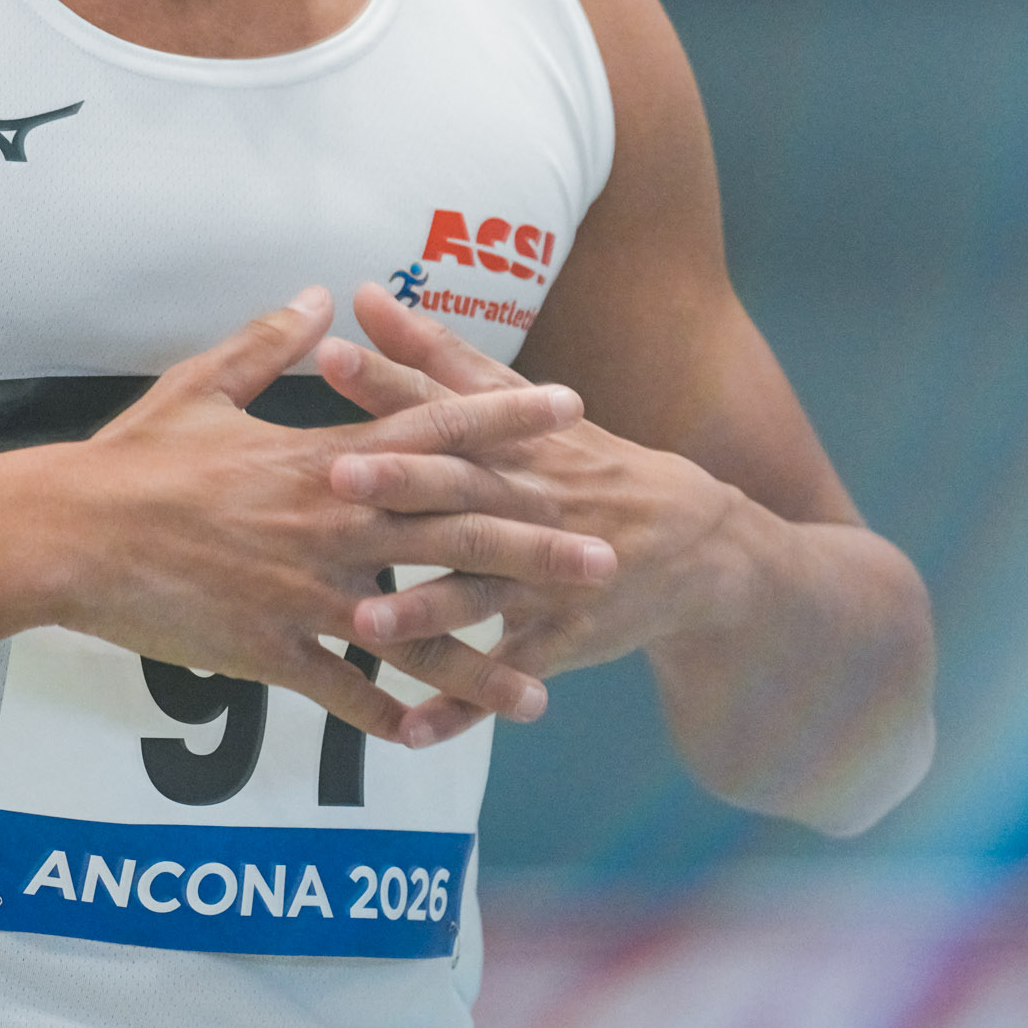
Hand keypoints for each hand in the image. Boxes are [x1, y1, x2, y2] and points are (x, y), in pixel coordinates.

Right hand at [41, 288, 613, 750]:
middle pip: (458, 534)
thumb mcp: (202, 384)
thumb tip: (321, 297)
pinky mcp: (271, 650)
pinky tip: (431, 740)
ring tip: (544, 692)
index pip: (436, 431)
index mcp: (324, 456)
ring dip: (485, 663)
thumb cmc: (133, 457)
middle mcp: (334, 523)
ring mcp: (307, 592)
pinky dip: (388, 716)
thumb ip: (272, 343)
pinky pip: (344, 690)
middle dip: (538, 549)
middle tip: (607, 559)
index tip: (570, 409)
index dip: (506, 419)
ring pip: (418, 632)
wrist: (67, 535)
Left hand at [317, 283, 754, 715]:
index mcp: (511, 446)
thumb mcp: (522, 406)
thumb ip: (436, 355)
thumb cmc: (582, 463)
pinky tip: (411, 733)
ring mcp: (545, 577)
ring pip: (480, 595)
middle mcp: (529, 506)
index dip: (391, 384)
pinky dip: (462, 708)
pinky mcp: (560, 640)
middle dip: (402, 488)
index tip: (331, 359)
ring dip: (425, 610)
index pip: (443, 407)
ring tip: (366, 625)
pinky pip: (504, 678)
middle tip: (336, 481)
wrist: (695, 545)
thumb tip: (363, 294)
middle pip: (461, 493)